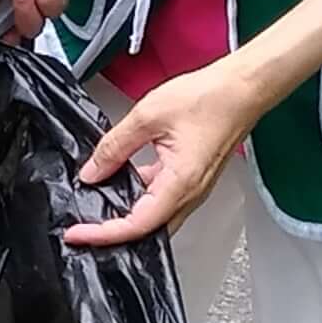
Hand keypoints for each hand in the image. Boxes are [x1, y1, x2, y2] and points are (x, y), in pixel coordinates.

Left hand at [69, 60, 258, 246]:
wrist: (242, 88)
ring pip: (154, 218)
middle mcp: (190, 195)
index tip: (78, 234)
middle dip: (112, 234)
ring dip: (125, 217)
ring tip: (95, 208)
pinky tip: (120, 183)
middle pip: (146, 231)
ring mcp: (193, 190)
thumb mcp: (147, 116)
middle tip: (82, 229)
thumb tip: (91, 172)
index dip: (103, 234)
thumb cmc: (210, 98)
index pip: (136, 225)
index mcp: (180, 184)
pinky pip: (163, 201)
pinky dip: (138, 200)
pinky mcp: (193, 180)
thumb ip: (114, 147)